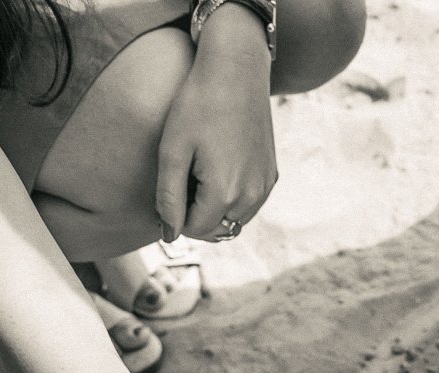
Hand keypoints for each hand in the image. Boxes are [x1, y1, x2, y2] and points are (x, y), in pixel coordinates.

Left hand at [156, 11, 277, 242]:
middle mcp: (252, 196)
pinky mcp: (271, 175)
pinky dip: (231, 199)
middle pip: (216, 229)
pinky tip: (218, 169)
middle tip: (182, 179)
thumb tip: (170, 236)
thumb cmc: (198, 105)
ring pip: (234, 221)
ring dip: (214, 210)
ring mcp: (265, 186)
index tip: (167, 187)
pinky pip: (249, 204)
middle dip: (195, 216)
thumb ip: (168, 197)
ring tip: (199, 174)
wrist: (236, 70)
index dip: (174, 215)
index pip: (195, 229)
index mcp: (226, 192)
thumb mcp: (173, 150)